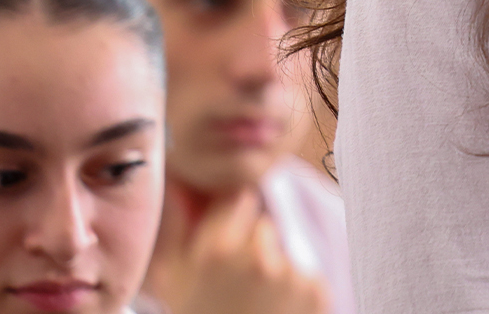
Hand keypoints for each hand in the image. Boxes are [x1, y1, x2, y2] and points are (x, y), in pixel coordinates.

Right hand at [146, 184, 328, 313]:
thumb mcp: (172, 284)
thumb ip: (175, 230)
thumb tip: (179, 186)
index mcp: (214, 252)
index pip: (237, 199)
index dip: (233, 218)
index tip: (229, 236)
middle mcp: (255, 256)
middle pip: (263, 226)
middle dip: (254, 248)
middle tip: (238, 287)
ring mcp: (290, 272)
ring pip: (284, 252)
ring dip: (275, 270)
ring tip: (256, 305)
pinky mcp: (317, 289)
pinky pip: (305, 274)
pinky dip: (296, 291)